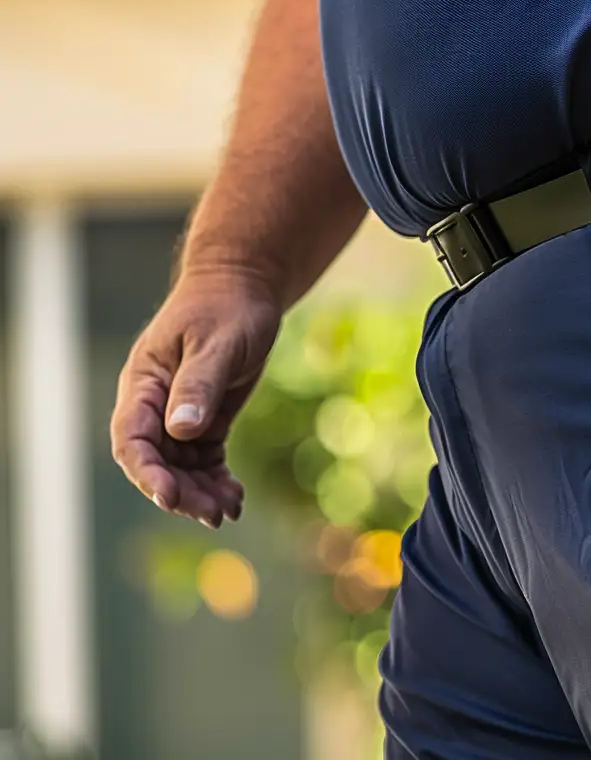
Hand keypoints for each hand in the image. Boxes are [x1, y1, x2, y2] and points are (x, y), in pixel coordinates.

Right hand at [109, 267, 283, 527]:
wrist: (245, 287)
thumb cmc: (227, 308)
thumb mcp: (218, 342)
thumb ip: (199, 384)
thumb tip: (180, 429)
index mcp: (144, 384)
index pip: (133, 438)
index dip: (147, 471)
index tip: (169, 496)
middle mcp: (155, 405)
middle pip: (157, 461)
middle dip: (181, 491)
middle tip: (213, 515)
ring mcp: (178, 414)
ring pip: (181, 466)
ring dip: (200, 492)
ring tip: (228, 512)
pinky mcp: (205, 419)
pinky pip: (203, 459)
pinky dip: (216, 480)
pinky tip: (235, 499)